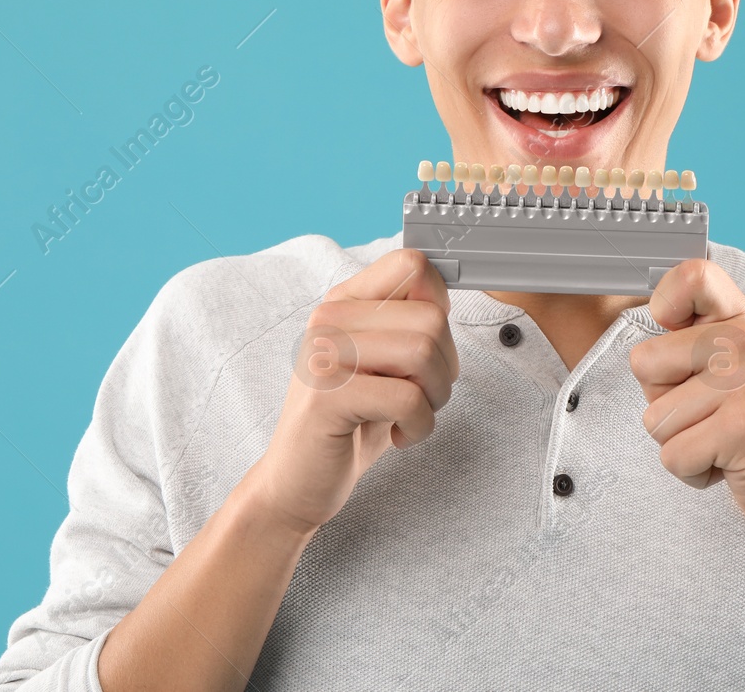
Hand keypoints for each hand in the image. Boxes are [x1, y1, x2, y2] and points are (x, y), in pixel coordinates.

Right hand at [240, 248, 459, 535]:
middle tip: (423, 395)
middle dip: (447, 366)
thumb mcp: (385, 362)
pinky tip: (399, 435)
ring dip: (436, 396)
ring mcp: (324, 353)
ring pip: (423, 352)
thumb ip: (409, 323)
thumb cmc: (352, 421)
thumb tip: (446, 293)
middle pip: (431, 316)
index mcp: (346, 301)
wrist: (297, 480)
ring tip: (412, 414)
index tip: (429, 346)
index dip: (439, 305)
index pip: (413, 264)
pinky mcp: (327, 395)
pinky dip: (420, 426)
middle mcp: (330, 318)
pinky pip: (408, 399)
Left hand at [630, 258, 744, 543]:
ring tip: (721, 440)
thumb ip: (692, 338)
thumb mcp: (733, 365)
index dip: (664, 303)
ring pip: (654, 417)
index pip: (692, 275)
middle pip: (644, 361)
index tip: (678, 336)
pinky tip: (726, 463)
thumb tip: (644, 326)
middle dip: (663, 401)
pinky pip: (672, 455)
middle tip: (710, 414)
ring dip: (680, 441)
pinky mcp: (741, 428)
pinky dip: (691, 471)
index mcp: (742, 319)